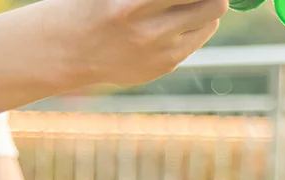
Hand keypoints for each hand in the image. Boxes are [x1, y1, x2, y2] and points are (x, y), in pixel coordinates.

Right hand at [43, 0, 228, 86]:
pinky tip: (163, 25)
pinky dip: (188, 29)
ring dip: (203, 10)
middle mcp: (151, 31)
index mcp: (136, 3)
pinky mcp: (162, 68)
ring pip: (209, 24)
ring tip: (180, 6)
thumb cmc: (95, 4)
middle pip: (214, 5)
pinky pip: (192, 42)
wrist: (69, 48)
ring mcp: (159, 54)